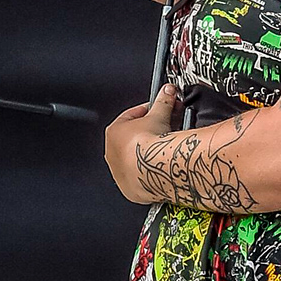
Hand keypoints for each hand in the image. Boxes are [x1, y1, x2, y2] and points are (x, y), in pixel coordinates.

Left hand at [105, 84, 177, 202]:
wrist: (156, 168)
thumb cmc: (150, 143)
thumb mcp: (159, 114)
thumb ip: (163, 101)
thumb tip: (167, 92)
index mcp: (113, 132)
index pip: (132, 117)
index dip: (149, 111)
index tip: (160, 110)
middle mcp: (112, 153)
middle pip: (134, 138)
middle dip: (151, 131)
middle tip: (168, 127)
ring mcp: (120, 173)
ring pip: (137, 158)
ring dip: (151, 152)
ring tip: (168, 147)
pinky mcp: (130, 188)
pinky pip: (141, 176)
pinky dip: (151, 170)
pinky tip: (163, 165)